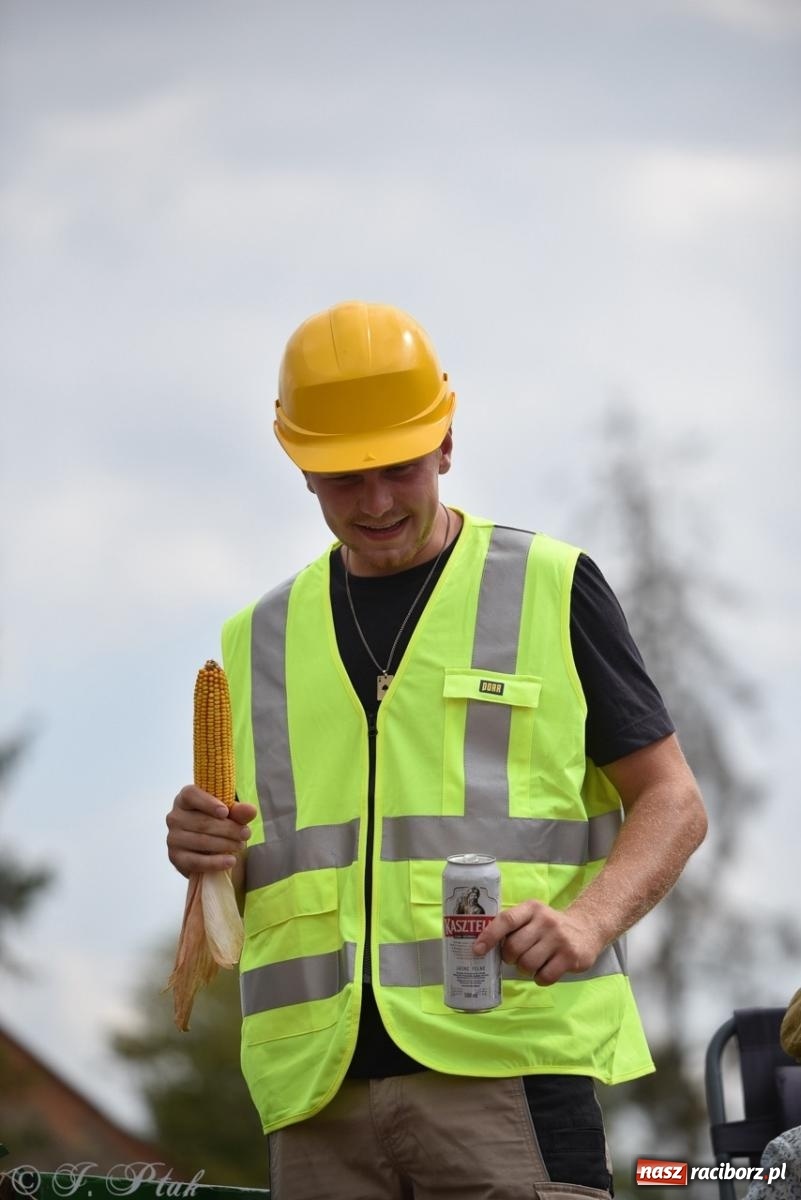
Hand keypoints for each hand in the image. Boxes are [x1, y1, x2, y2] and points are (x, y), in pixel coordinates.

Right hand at [166, 784, 255, 878]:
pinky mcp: (175, 857)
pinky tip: (231, 861)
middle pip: (202, 822)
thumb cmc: (217, 823)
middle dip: (228, 829)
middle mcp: (174, 816)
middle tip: (246, 834)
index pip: (191, 795)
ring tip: (240, 845)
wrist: (206, 849)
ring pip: (201, 841)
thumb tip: (251, 810)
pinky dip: (215, 862)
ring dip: (225, 844)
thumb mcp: (229, 814)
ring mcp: (173, 838)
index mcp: (185, 799)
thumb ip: (239, 812)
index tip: (225, 812)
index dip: (208, 803)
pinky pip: (196, 861)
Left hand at [472, 899, 603, 985]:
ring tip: (532, 963)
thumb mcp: (534, 916)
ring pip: (527, 964)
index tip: (477, 950)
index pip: (506, 920)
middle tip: (515, 958)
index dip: (489, 936)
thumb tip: (483, 947)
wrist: (588, 928)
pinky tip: (545, 970)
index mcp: (532, 908)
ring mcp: (559, 939)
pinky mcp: (570, 958)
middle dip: (510, 958)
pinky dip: (539, 978)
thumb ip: (514, 926)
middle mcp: (546, 921)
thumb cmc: (550, 926)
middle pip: (514, 948)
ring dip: (525, 969)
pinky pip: (544, 977)